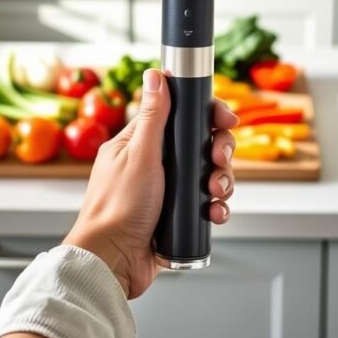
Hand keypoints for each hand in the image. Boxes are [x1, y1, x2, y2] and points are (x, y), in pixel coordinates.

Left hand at [64, 69, 236, 298]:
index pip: (181, 116)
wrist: (113, 262)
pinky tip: (215, 213)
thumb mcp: (140, 155)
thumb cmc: (117, 209)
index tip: (225, 120)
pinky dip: (216, 208)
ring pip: (208, 175)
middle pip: (201, 145)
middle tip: (220, 162)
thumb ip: (153, 116)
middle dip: (219, 152)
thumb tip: (155, 75)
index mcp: (141, 143)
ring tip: (217, 192)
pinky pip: (206, 205)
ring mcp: (167, 191)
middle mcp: (155, 164)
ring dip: (221, 181)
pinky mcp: (177, 217)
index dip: (206, 115)